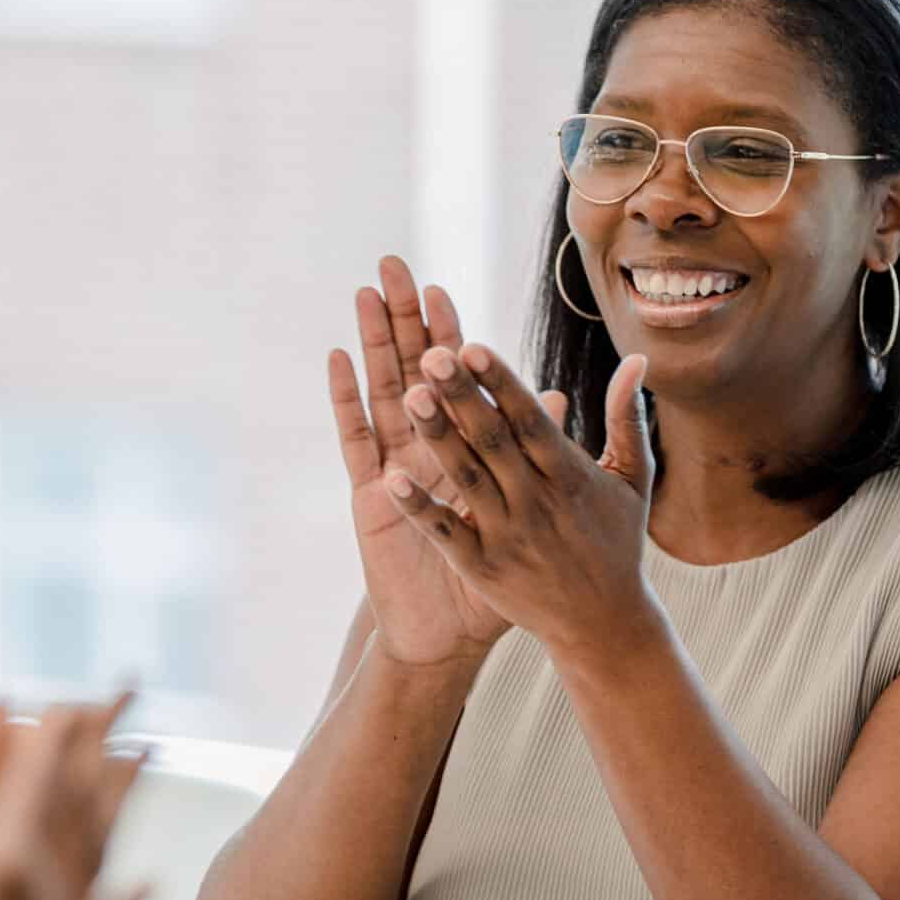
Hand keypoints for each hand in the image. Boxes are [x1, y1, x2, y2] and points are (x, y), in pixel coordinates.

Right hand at [327, 257, 510, 670]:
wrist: (449, 634)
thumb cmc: (494, 573)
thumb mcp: (525, 512)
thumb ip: (543, 454)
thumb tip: (561, 397)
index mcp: (465, 449)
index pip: (456, 381)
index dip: (449, 337)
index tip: (443, 290)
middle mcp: (424, 449)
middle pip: (412, 371)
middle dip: (403, 320)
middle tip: (393, 266)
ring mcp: (394, 467)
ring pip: (382, 393)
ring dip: (372, 344)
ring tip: (364, 295)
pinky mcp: (369, 495)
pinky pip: (358, 442)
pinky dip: (347, 401)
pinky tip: (338, 359)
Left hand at [382, 340, 658, 662]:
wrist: (603, 626)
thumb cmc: (618, 544)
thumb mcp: (633, 480)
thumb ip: (627, 417)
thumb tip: (638, 359)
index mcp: (570, 476)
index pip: (531, 420)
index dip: (501, 384)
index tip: (473, 345)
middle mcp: (537, 503)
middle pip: (493, 441)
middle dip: (461, 397)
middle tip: (429, 354)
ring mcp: (507, 537)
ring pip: (466, 479)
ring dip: (437, 438)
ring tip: (409, 396)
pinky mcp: (483, 569)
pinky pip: (447, 533)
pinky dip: (420, 507)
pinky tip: (391, 478)